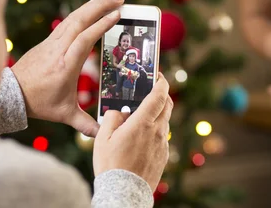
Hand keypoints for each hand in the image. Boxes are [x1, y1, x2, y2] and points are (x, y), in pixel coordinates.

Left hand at [11, 0, 123, 136]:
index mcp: (65, 65)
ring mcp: (52, 42)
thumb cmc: (39, 103)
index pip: (85, 39)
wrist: (11, 94)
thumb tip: (104, 135)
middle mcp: (58, 49)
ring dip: (92, 6)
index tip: (117, 14)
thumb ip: (86, 124)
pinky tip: (89, 6)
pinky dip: (80, 11)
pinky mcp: (48, 41)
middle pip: (80, 20)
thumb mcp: (64, 115)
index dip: (101, 25)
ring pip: (73, 17)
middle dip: (101, 7)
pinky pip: (67, 21)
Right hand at [94, 72, 172, 190]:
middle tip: (153, 89)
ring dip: (157, 113)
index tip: (159, 76)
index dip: (161, 82)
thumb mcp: (103, 138)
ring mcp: (162, 144)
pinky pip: (162, 136)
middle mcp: (157, 132)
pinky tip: (142, 135)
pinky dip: (155, 129)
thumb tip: (120, 111)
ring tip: (141, 114)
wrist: (124, 193)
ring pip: (165, 121)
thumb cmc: (110, 165)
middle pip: (167, 105)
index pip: (159, 96)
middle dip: (162, 94)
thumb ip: (112, 118)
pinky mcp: (163, 155)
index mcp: (143, 123)